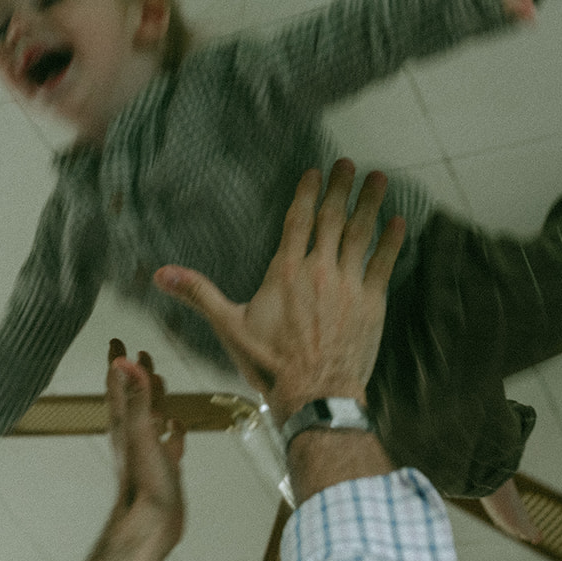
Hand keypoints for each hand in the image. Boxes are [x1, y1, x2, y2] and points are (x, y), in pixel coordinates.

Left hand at [106, 339, 185, 550]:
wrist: (151, 523)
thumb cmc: (144, 481)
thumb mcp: (140, 432)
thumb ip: (136, 397)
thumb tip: (125, 362)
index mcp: (124, 424)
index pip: (118, 384)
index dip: (117, 362)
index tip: (116, 342)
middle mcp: (133, 434)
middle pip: (134, 396)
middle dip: (136, 374)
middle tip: (139, 354)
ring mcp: (148, 451)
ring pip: (151, 417)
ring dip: (154, 398)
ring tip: (159, 381)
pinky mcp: (163, 467)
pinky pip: (168, 442)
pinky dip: (173, 430)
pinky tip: (176, 427)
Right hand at [153, 158, 403, 418]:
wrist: (315, 395)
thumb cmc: (270, 365)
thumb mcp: (229, 328)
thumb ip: (199, 295)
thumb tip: (161, 274)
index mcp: (286, 272)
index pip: (298, 220)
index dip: (307, 192)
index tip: (315, 171)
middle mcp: (319, 270)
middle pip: (332, 218)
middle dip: (341, 188)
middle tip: (348, 164)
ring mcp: (348, 285)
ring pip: (361, 234)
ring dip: (370, 204)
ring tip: (379, 180)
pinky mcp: (371, 303)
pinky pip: (384, 263)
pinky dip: (392, 241)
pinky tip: (400, 223)